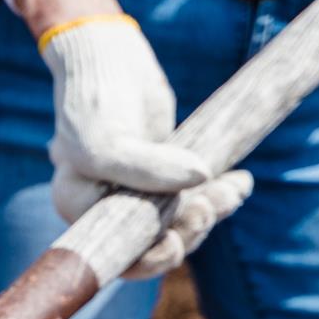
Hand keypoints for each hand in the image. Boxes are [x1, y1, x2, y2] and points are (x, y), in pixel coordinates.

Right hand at [39, 15, 252, 278]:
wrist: (108, 57)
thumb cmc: (95, 101)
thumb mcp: (108, 140)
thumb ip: (146, 168)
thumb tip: (201, 178)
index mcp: (79, 209)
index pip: (116, 256)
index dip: (149, 260)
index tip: (176, 243)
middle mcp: (106, 208)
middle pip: (153, 243)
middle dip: (187, 231)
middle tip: (208, 206)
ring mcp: (138, 192)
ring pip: (180, 221)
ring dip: (210, 211)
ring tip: (233, 191)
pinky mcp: (165, 174)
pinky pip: (195, 196)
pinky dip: (219, 193)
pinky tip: (240, 182)